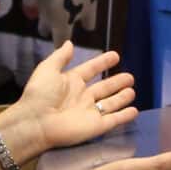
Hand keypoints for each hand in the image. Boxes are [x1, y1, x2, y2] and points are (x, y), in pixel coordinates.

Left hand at [9, 43, 137, 153]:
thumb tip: (70, 43)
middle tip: (130, 77)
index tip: (115, 56)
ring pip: (111, 103)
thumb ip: (60, 57)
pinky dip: (124, 116)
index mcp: (71, 82)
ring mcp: (91, 112)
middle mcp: (83, 97)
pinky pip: (114, 120)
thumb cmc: (40, 95)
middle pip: (104, 88)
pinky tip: (134, 111)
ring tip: (133, 91)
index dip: (102, 63)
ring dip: (122, 97)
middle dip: (117, 82)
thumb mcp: (47, 70)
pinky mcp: (97, 126)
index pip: (91, 70)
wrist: (36, 123)